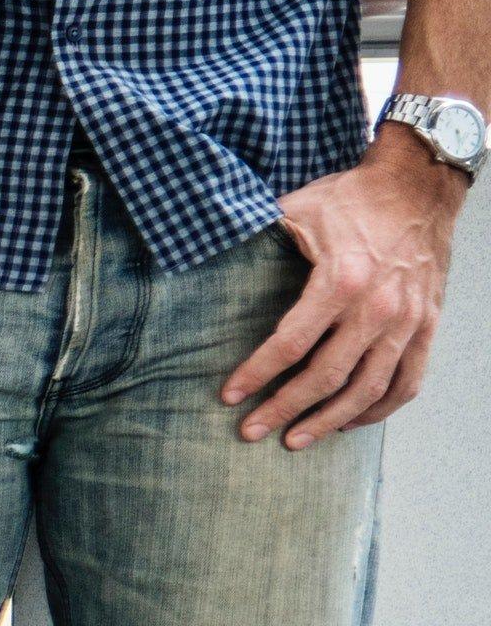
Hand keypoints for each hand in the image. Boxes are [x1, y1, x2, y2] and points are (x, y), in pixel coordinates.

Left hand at [228, 135, 461, 445]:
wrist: (417, 185)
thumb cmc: (349, 199)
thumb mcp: (294, 210)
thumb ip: (254, 237)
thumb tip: (198, 250)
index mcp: (340, 281)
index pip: (290, 344)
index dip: (256, 374)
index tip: (229, 397)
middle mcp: (378, 307)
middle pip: (326, 376)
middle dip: (284, 409)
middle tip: (252, 432)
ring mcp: (407, 320)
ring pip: (368, 389)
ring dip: (329, 420)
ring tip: (296, 440)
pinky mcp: (427, 325)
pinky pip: (408, 381)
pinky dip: (379, 409)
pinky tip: (349, 423)